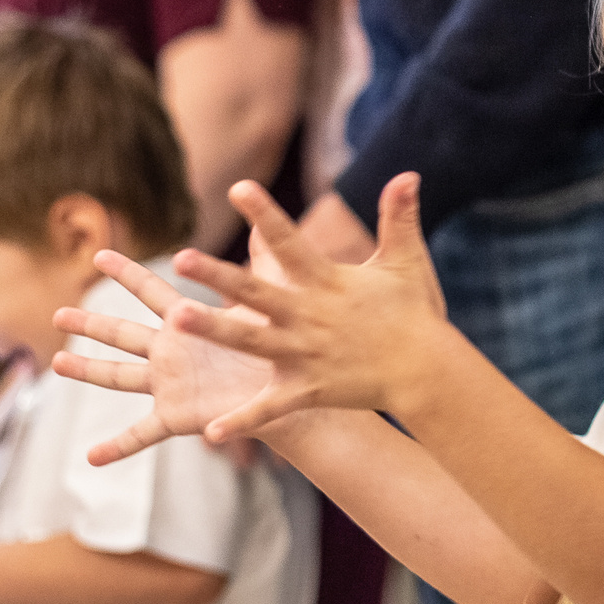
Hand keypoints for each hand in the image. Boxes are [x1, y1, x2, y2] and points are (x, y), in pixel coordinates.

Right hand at [52, 251, 275, 465]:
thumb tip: (263, 218)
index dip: (126, 273)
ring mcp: (170, 385)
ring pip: (119, 376)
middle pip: (122, 333)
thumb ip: (261, 259)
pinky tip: (91, 458)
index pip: (151, 291)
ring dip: (89, 371)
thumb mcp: (266, 300)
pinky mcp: (178, 416)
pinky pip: (141, 434)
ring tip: (56, 366)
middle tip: (57, 314)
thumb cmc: (279, 345)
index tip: (99, 255)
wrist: (292, 392)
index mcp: (188, 322)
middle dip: (90, 324)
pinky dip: (117, 447)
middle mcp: (171, 352)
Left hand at [159, 176, 453, 443]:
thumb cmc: (413, 314)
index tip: (238, 187)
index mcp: (326, 282)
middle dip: (218, 275)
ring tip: (176, 320)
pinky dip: (242, 420)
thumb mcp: (405, 261)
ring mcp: (305, 354)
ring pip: (251, 341)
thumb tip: (407, 173)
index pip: (290, 242)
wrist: (426, 370)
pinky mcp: (308, 389)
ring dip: (214, 331)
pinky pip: (270, 407)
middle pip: (256, 292)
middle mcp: (309, 315)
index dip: (265, 215)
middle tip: (181, 257)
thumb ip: (399, 217)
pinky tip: (210, 431)